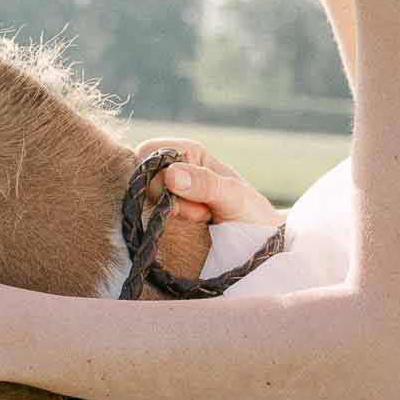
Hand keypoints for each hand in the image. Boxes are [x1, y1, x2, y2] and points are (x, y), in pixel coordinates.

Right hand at [133, 139, 279, 227]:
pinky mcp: (161, 220)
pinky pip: (148, 224)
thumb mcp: (235, 196)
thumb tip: (170, 174)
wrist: (259, 247)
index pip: (148, 152)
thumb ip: (206, 183)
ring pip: (143, 205)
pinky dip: (168, 231)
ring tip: (201, 221)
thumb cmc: (251, 214)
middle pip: (141, 181)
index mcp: (186, 152)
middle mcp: (171, 170)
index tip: (185, 191)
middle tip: (202, 212)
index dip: (159, 173)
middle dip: (167, 200)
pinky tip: (192, 232)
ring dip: (171, 219)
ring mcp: (164, 196)